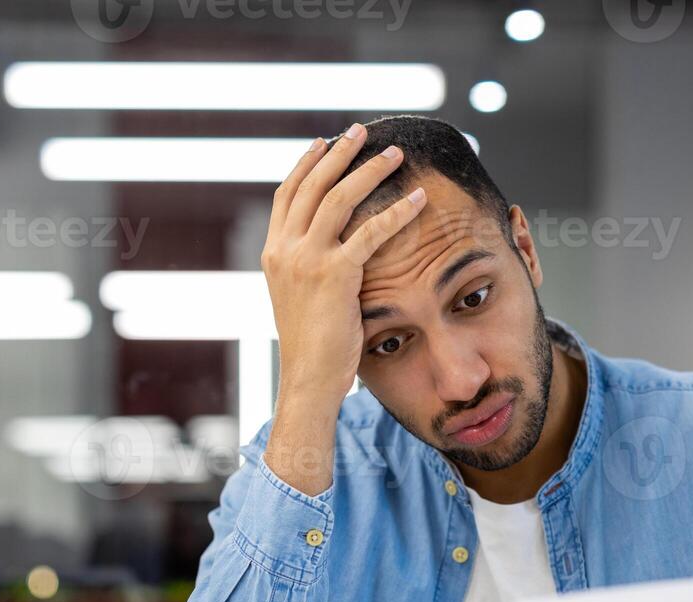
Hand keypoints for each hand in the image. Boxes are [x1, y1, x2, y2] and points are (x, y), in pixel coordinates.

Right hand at [261, 122, 427, 406]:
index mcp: (273, 252)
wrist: (307, 379)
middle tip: (361, 131)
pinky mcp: (334, 274)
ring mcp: (306, 260)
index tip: (324, 142)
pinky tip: (418, 200)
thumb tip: (327, 251)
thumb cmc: (313, 346)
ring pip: (339, 198)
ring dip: (369, 170)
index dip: (306, 164)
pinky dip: (397, 212)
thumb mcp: (299, 298)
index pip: (288, 194)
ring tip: (395, 154)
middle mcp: (284, 249)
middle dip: (339, 153)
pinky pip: (370, 232)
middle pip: (312, 185)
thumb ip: (307, 268)